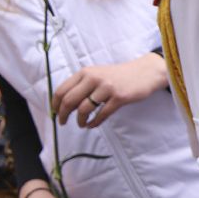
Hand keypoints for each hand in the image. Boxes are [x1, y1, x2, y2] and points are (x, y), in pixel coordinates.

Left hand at [52, 54, 167, 127]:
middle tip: (63, 122)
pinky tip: (92, 125)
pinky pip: (101, 115)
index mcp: (85, 73)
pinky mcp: (119, 97)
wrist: (144, 72)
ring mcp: (106, 88)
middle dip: (63, 115)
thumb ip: (81, 85)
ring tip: (81, 124)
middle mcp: (93, 78)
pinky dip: (94, 123)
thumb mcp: (96, 74)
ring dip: (80, 121)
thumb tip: (63, 104)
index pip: (61, 90)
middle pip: (69, 101)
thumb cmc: (117, 76)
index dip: (55, 104)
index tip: (54, 113)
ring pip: (84, 109)